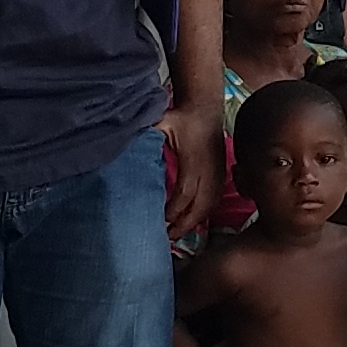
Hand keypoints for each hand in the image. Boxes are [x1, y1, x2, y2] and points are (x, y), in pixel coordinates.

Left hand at [158, 99, 223, 234]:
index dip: (174, 210)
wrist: (204, 108)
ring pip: (210, 206)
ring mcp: (218, 173)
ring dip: (195, 222)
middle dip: (185, 224)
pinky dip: (204, 214)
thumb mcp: (161, 124)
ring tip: (178, 234)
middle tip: (168, 238)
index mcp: (193, 159)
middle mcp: (209, 169)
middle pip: (201, 206)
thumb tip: (126, 150)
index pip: (186, 192)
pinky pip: (215, 200)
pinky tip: (192, 221)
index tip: (161, 220)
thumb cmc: (180, 118)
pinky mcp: (220, 174)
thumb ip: (146, 138)